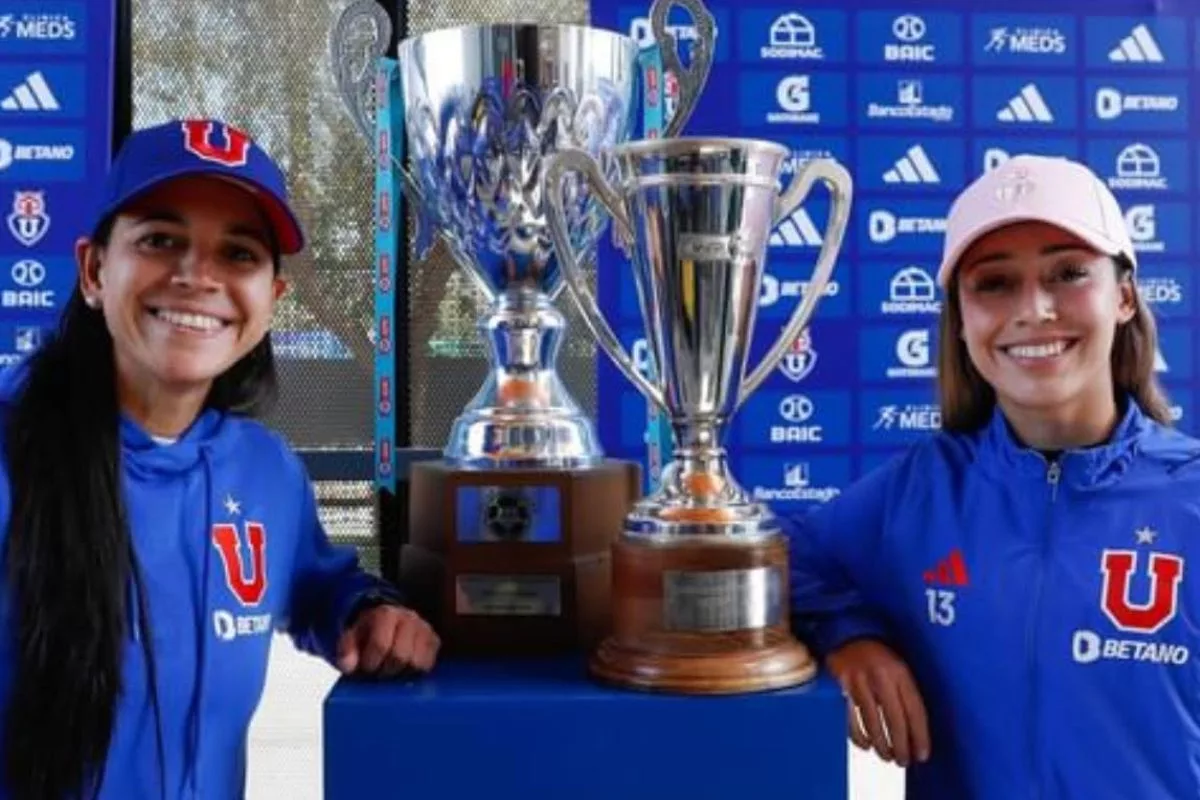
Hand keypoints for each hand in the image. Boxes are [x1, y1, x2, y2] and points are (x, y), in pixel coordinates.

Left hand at [335, 604, 439, 676]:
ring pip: (417, 663)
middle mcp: (409, 618)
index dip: (371, 663)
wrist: (386, 621)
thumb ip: (346, 650)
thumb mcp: (351, 637)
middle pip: (401, 656)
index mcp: (386, 614)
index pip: (381, 644)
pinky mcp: (434, 640)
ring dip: (402, 672)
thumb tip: (348, 666)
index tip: (366, 667)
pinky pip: (429, 665)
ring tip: (393, 669)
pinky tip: (405, 668)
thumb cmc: (368, 632)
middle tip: (379, 671)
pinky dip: (416, 672)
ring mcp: (424, 628)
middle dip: (386, 670)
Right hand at [826, 638, 929, 767]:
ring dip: (881, 744)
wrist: (849, 633)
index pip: (915, 710)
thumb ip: (907, 690)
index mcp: (901, 672)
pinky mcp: (843, 686)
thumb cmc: (880, 654)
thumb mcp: (900, 665)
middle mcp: (882, 677)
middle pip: (894, 719)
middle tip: (904, 761)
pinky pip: (850, 717)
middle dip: (900, 745)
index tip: (922, 754)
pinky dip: (858, 735)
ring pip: (872, 721)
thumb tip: (917, 726)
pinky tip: (866, 745)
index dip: (920, 735)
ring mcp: (860, 681)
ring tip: (887, 757)